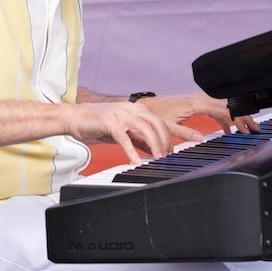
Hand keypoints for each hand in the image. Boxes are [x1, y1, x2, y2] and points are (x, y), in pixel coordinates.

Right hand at [66, 101, 200, 164]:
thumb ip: (139, 139)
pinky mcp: (109, 122)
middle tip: (169, 158)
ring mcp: (120, 114)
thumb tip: (155, 151)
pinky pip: (124, 137)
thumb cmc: (99, 126)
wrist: (75, 118)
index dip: (178, 133)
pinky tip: (136, 161)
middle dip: (167, 142)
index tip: (196, 140)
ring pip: (144, 129)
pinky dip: (131, 150)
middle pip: (157, 124)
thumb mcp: (124, 133)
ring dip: (154, 146)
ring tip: (158, 159)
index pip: (163, 121)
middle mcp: (132, 109)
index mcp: (138, 111)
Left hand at [139, 91, 259, 134]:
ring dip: (237, 116)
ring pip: (224, 105)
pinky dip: (225, 117)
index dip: (237, 119)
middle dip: (244, 116)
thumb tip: (201, 138)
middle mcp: (200, 98)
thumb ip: (185, 133)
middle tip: (255, 129)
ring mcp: (200, 99)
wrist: (148, 106)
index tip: (246, 130)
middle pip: (228, 105)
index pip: (223, 109)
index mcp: (196, 103)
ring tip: (248, 129)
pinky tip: (229, 130)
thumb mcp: (169, 125)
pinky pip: (217, 108)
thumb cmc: (157, 114)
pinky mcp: (198, 103)